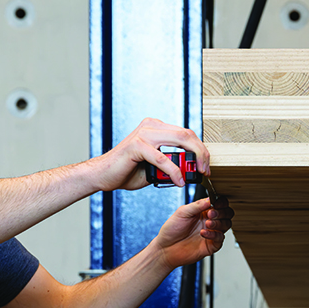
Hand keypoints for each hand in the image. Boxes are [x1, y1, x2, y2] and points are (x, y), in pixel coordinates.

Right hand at [93, 117, 210, 191]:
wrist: (103, 176)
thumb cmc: (128, 171)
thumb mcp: (156, 168)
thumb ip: (172, 165)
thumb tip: (190, 171)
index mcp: (157, 128)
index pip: (187, 133)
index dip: (200, 149)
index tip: (205, 166)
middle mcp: (152, 126)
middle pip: (187, 134)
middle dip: (201, 152)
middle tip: (205, 170)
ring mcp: (144, 134)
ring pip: (179, 140)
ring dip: (192, 159)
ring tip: (195, 175)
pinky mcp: (136, 146)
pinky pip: (162, 158)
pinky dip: (173, 171)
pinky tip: (178, 181)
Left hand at [153, 197, 234, 268]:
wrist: (166, 249)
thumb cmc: (171, 230)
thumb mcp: (182, 212)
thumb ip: (196, 205)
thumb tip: (209, 199)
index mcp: (203, 211)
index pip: (219, 204)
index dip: (221, 202)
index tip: (216, 203)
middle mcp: (209, 221)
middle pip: (227, 213)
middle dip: (221, 212)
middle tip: (211, 214)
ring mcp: (211, 233)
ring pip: (226, 225)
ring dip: (218, 223)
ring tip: (207, 224)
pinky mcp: (211, 245)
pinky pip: (220, 238)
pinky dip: (214, 235)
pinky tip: (204, 233)